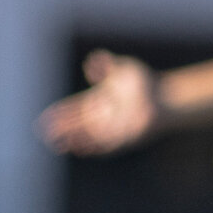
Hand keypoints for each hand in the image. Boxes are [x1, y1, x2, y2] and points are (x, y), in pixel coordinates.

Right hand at [38, 51, 161, 154]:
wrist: (167, 96)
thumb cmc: (146, 82)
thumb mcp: (123, 68)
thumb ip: (105, 64)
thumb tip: (91, 65)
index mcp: (96, 102)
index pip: (71, 111)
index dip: (58, 115)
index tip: (45, 120)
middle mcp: (102, 118)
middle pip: (76, 127)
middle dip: (61, 132)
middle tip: (46, 134)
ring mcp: (113, 129)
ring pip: (88, 139)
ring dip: (75, 142)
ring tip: (60, 144)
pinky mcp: (126, 139)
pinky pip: (106, 147)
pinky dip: (94, 148)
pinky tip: (83, 149)